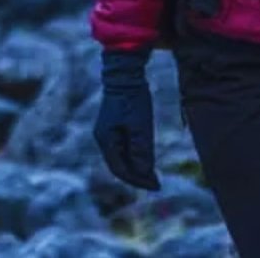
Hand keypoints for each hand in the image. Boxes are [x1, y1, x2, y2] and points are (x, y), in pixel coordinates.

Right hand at [94, 49, 159, 190]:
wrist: (125, 74)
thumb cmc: (132, 98)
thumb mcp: (140, 126)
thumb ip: (141, 150)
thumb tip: (144, 173)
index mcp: (106, 139)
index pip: (119, 169)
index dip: (137, 180)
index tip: (155, 186)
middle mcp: (103, 138)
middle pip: (119, 165)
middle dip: (137, 176)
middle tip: (156, 183)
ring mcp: (108, 132)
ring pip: (122, 157)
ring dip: (136, 167)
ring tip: (154, 174)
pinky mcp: (114, 126)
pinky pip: (123, 147)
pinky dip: (135, 156)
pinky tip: (147, 158)